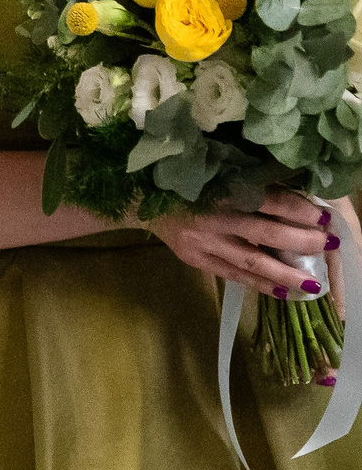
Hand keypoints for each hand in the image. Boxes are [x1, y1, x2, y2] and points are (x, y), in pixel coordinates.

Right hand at [149, 189, 332, 295]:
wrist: (141, 200)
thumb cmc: (188, 183)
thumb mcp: (217, 176)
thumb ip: (250, 187)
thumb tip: (298, 203)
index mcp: (220, 188)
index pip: (267, 200)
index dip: (297, 209)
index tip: (323, 217)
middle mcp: (213, 216)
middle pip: (266, 232)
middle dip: (302, 241)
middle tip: (328, 245)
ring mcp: (203, 242)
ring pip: (253, 260)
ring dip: (287, 273)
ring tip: (315, 284)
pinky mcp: (196, 259)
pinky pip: (234, 275)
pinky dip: (261, 284)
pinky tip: (286, 293)